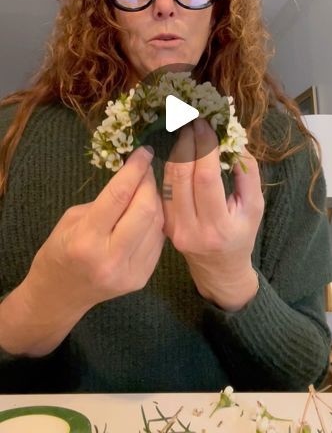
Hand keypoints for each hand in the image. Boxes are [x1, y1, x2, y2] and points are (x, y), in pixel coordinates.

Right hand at [22, 146, 164, 326]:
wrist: (59, 295)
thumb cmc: (60, 250)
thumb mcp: (73, 219)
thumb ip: (105, 201)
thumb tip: (134, 177)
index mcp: (86, 240)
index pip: (118, 196)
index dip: (135, 170)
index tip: (145, 151)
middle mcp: (110, 258)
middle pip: (145, 211)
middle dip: (149, 183)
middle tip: (146, 169)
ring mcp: (130, 272)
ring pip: (156, 225)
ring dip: (155, 201)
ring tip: (146, 188)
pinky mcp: (142, 278)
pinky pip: (157, 241)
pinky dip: (155, 221)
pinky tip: (147, 212)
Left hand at [162, 118, 263, 310]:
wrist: (218, 268)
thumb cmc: (241, 234)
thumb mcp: (254, 207)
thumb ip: (248, 174)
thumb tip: (234, 140)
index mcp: (219, 227)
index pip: (207, 179)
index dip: (204, 149)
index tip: (205, 125)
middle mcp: (191, 229)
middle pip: (183, 177)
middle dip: (186, 144)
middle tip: (191, 122)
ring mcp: (173, 228)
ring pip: (169, 181)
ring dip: (175, 152)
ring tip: (184, 131)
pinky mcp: (163, 224)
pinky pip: (163, 189)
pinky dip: (169, 166)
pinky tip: (177, 151)